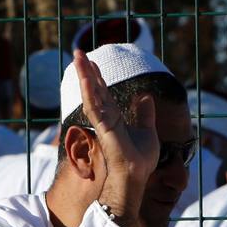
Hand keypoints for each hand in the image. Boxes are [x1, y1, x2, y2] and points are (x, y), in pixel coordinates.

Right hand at [72, 49, 157, 219]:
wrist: (137, 174)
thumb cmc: (141, 159)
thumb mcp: (147, 131)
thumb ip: (145, 114)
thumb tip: (146, 97)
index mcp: (115, 118)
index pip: (104, 93)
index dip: (98, 78)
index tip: (92, 62)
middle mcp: (106, 118)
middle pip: (94, 89)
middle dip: (87, 70)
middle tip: (79, 52)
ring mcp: (103, 122)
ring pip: (91, 93)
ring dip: (84, 74)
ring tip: (78, 56)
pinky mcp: (104, 127)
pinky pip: (94, 105)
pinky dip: (89, 91)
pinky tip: (85, 78)